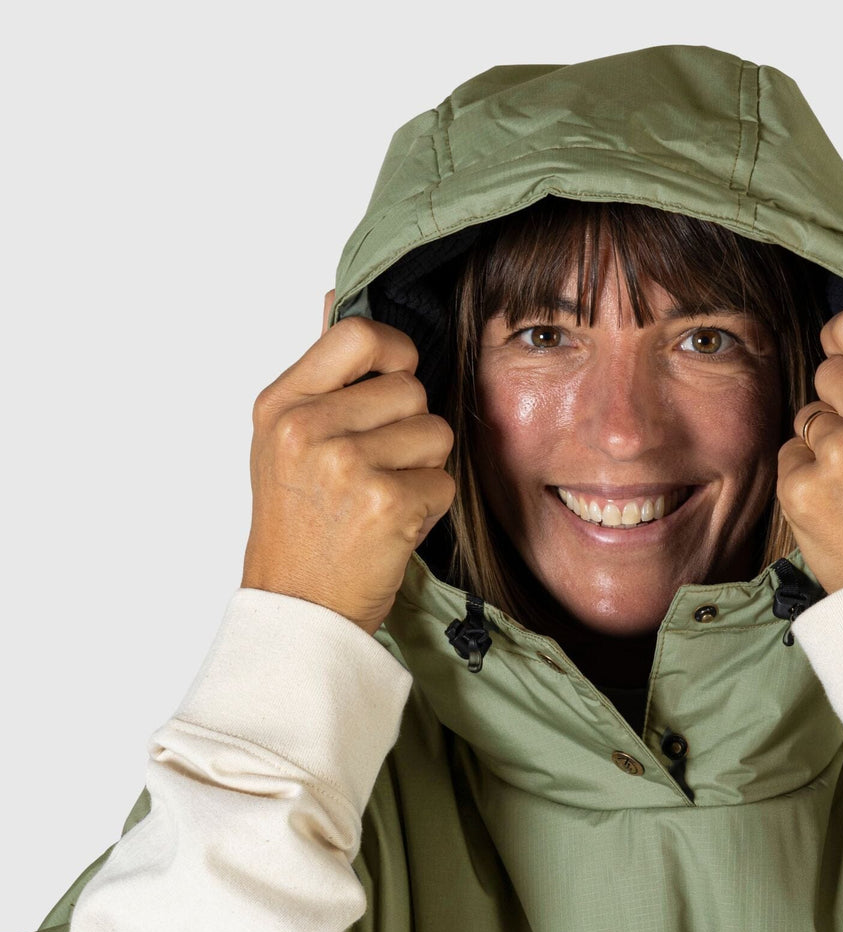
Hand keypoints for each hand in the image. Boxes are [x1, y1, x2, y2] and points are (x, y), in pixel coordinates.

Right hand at [240, 303, 454, 635]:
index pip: (358, 333)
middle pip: (412, 389)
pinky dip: (430, 507)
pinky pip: (445, 482)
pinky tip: (392, 526)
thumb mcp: (284, 441)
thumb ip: (320, 375)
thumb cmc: (297, 525)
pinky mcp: (387, 504)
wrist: (298, 608)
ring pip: (436, 434)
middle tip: (377, 469)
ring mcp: (347, 466)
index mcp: (281, 404)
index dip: (396, 351)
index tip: (397, 378)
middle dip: (411, 428)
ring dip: (424, 468)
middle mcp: (308, 429)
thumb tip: (336, 296)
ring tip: (382, 498)